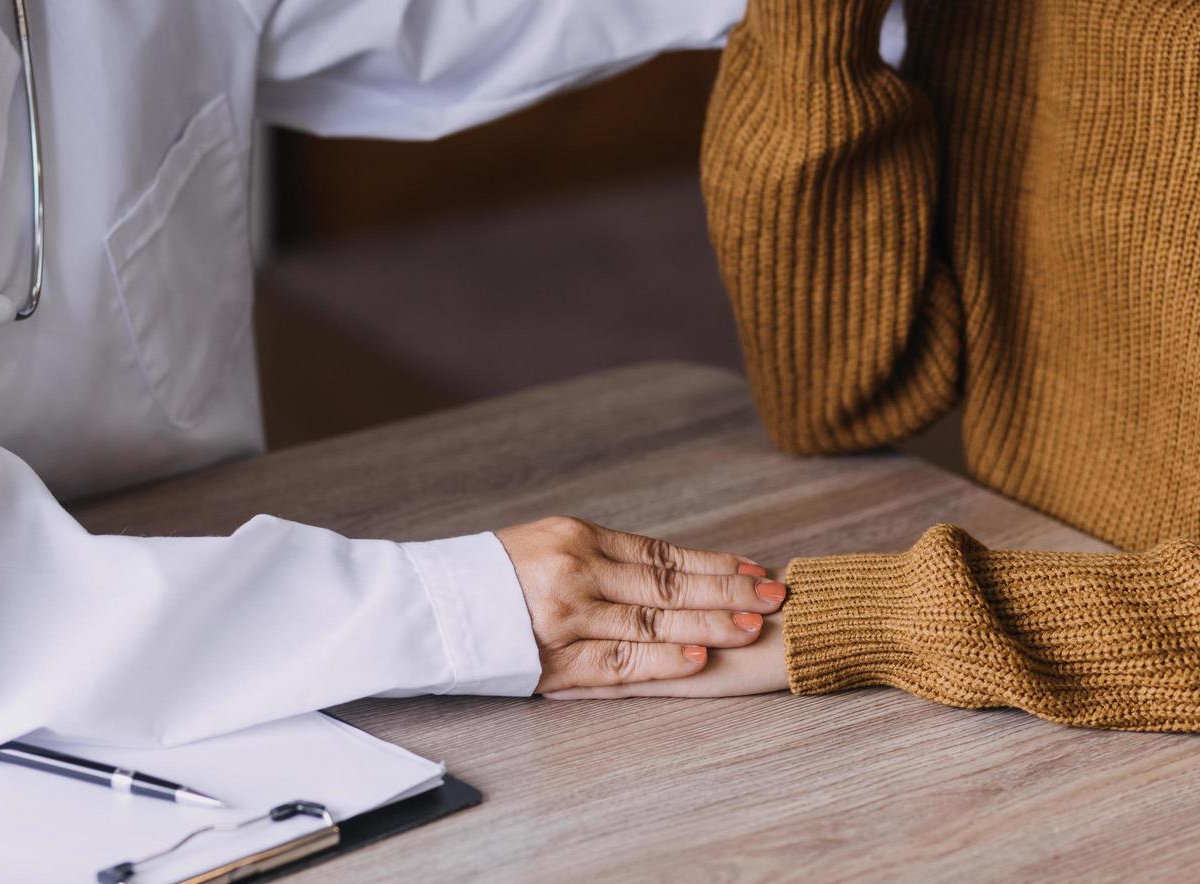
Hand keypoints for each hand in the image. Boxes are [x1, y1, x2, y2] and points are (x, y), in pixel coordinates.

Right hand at [496, 517, 785, 692]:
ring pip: (651, 621)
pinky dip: (659, 659)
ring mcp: (566, 617)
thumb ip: (602, 560)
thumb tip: (669, 574)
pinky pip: (616, 661)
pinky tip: (696, 658)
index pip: (662, 552)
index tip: (756, 569)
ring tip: (752, 627)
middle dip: (728, 591)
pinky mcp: (552, 660)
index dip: (713, 563)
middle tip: (775, 596)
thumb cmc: (490, 577)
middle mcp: (577, 571)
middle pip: (667, 584)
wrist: (424, 605)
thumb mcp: (547, 547)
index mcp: (579, 537)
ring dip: (707, 623)